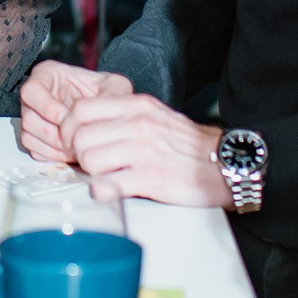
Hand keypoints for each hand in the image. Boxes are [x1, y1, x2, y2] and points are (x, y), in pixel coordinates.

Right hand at [17, 61, 130, 164]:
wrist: (105, 110)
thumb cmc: (105, 92)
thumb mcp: (115, 85)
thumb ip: (113, 91)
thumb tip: (107, 105)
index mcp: (47, 75)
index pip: (31, 90)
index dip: (47, 107)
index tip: (66, 118)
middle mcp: (35, 96)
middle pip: (28, 118)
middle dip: (53, 133)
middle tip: (75, 139)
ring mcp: (32, 117)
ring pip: (28, 136)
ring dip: (53, 146)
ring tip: (76, 147)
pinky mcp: (35, 137)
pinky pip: (34, 150)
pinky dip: (52, 155)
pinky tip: (70, 152)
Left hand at [59, 90, 225, 206]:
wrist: (228, 163)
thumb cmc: (189, 145)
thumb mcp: (155, 116)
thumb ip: (123, 117)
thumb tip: (86, 127)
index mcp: (137, 106)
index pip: (80, 108)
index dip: (69, 128)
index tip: (74, 142)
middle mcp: (139, 125)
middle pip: (79, 136)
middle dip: (77, 154)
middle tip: (89, 164)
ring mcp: (145, 151)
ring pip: (89, 160)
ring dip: (90, 173)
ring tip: (104, 176)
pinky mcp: (152, 179)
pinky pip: (108, 185)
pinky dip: (102, 191)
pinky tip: (111, 191)